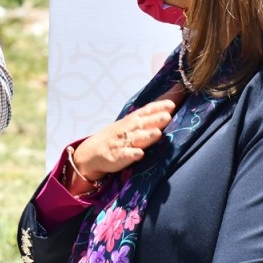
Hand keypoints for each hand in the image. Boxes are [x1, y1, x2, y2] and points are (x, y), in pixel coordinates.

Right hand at [67, 86, 185, 195]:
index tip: (171, 105)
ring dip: (146, 136)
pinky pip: (123, 156)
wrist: (91, 153)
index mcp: (131, 121)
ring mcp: (120, 143)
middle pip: (143, 124)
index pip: (145, 112)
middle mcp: (127, 130)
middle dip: (155, 120)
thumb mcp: (128, 125)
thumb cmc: (116, 137)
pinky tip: (139, 154)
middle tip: (168, 116)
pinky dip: (131, 155)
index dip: (157, 108)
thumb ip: (146, 119)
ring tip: (157, 134)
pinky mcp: (115, 157)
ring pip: (135, 139)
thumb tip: (169, 111)